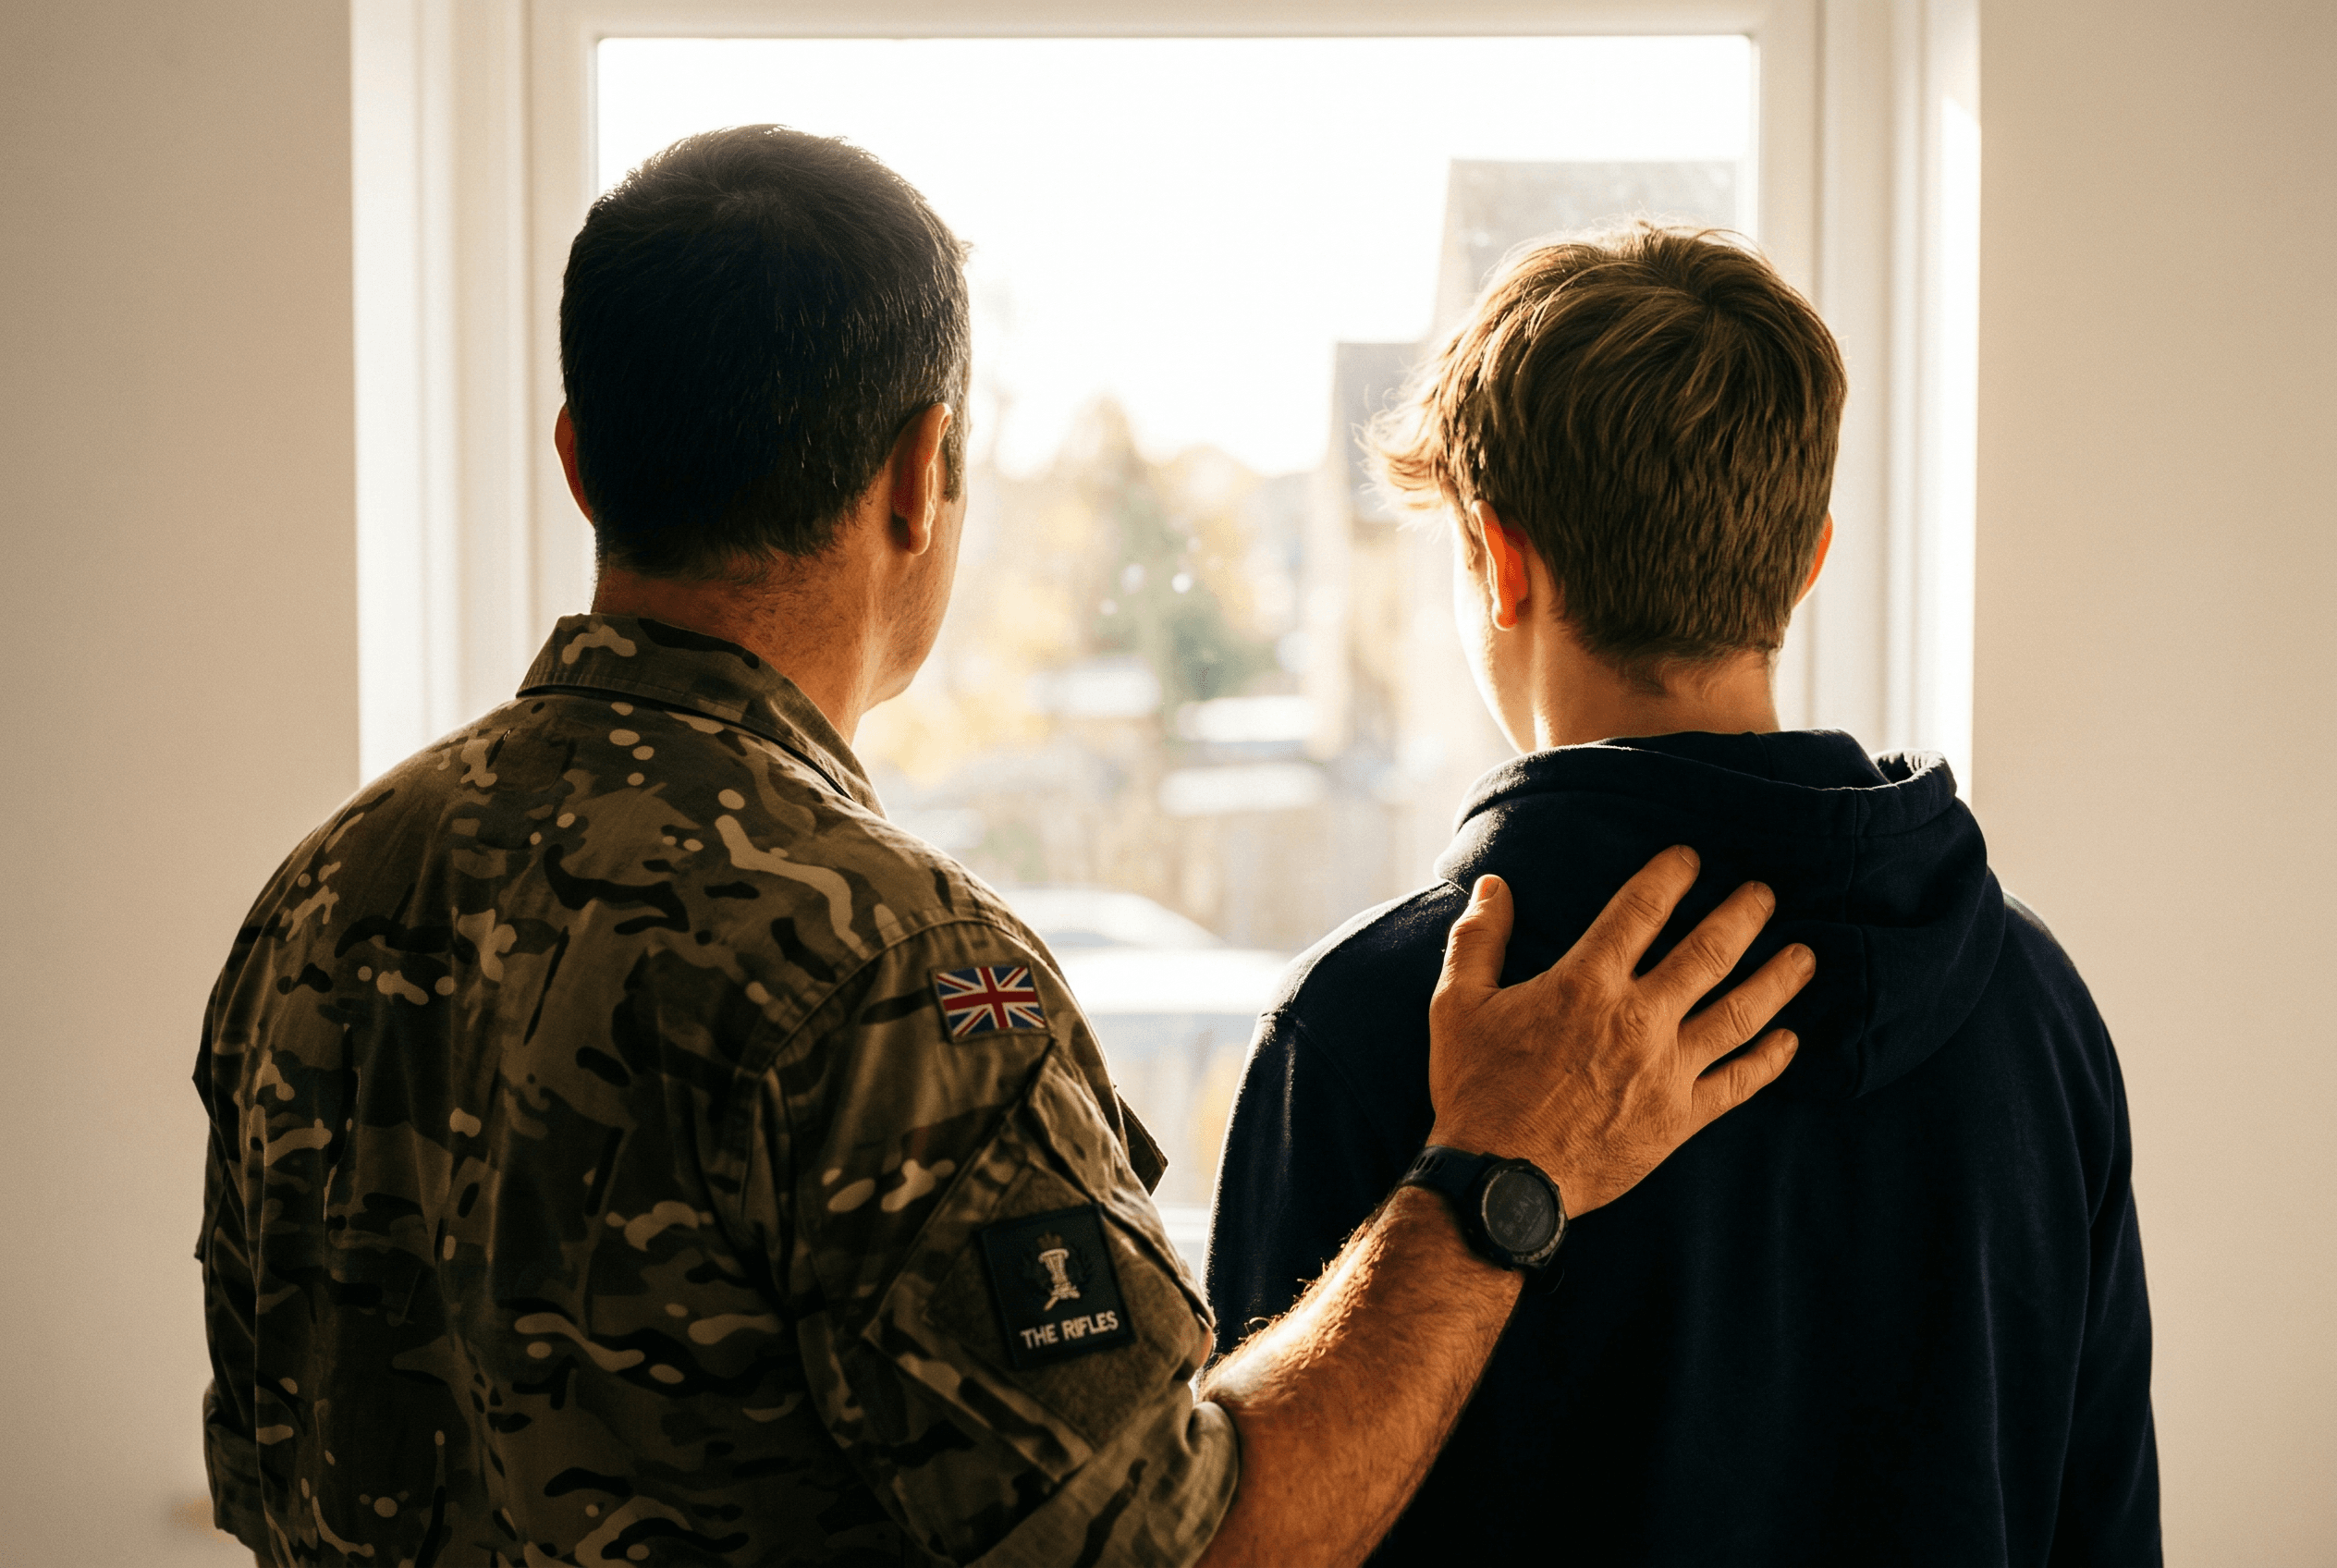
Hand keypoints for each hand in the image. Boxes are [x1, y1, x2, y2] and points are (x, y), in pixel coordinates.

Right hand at [1426, 846, 1812, 1214]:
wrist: (1500, 1183)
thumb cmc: (1476, 1090)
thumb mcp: (1457, 1005)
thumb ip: (1478, 939)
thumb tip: (1494, 885)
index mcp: (1585, 984)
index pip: (1640, 911)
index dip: (1670, 876)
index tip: (1691, 858)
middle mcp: (1637, 1019)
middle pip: (1708, 952)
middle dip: (1742, 916)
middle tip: (1766, 895)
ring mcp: (1666, 1070)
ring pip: (1740, 1012)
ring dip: (1777, 978)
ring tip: (1805, 955)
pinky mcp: (1679, 1118)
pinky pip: (1739, 1082)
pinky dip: (1770, 1059)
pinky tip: (1790, 1040)